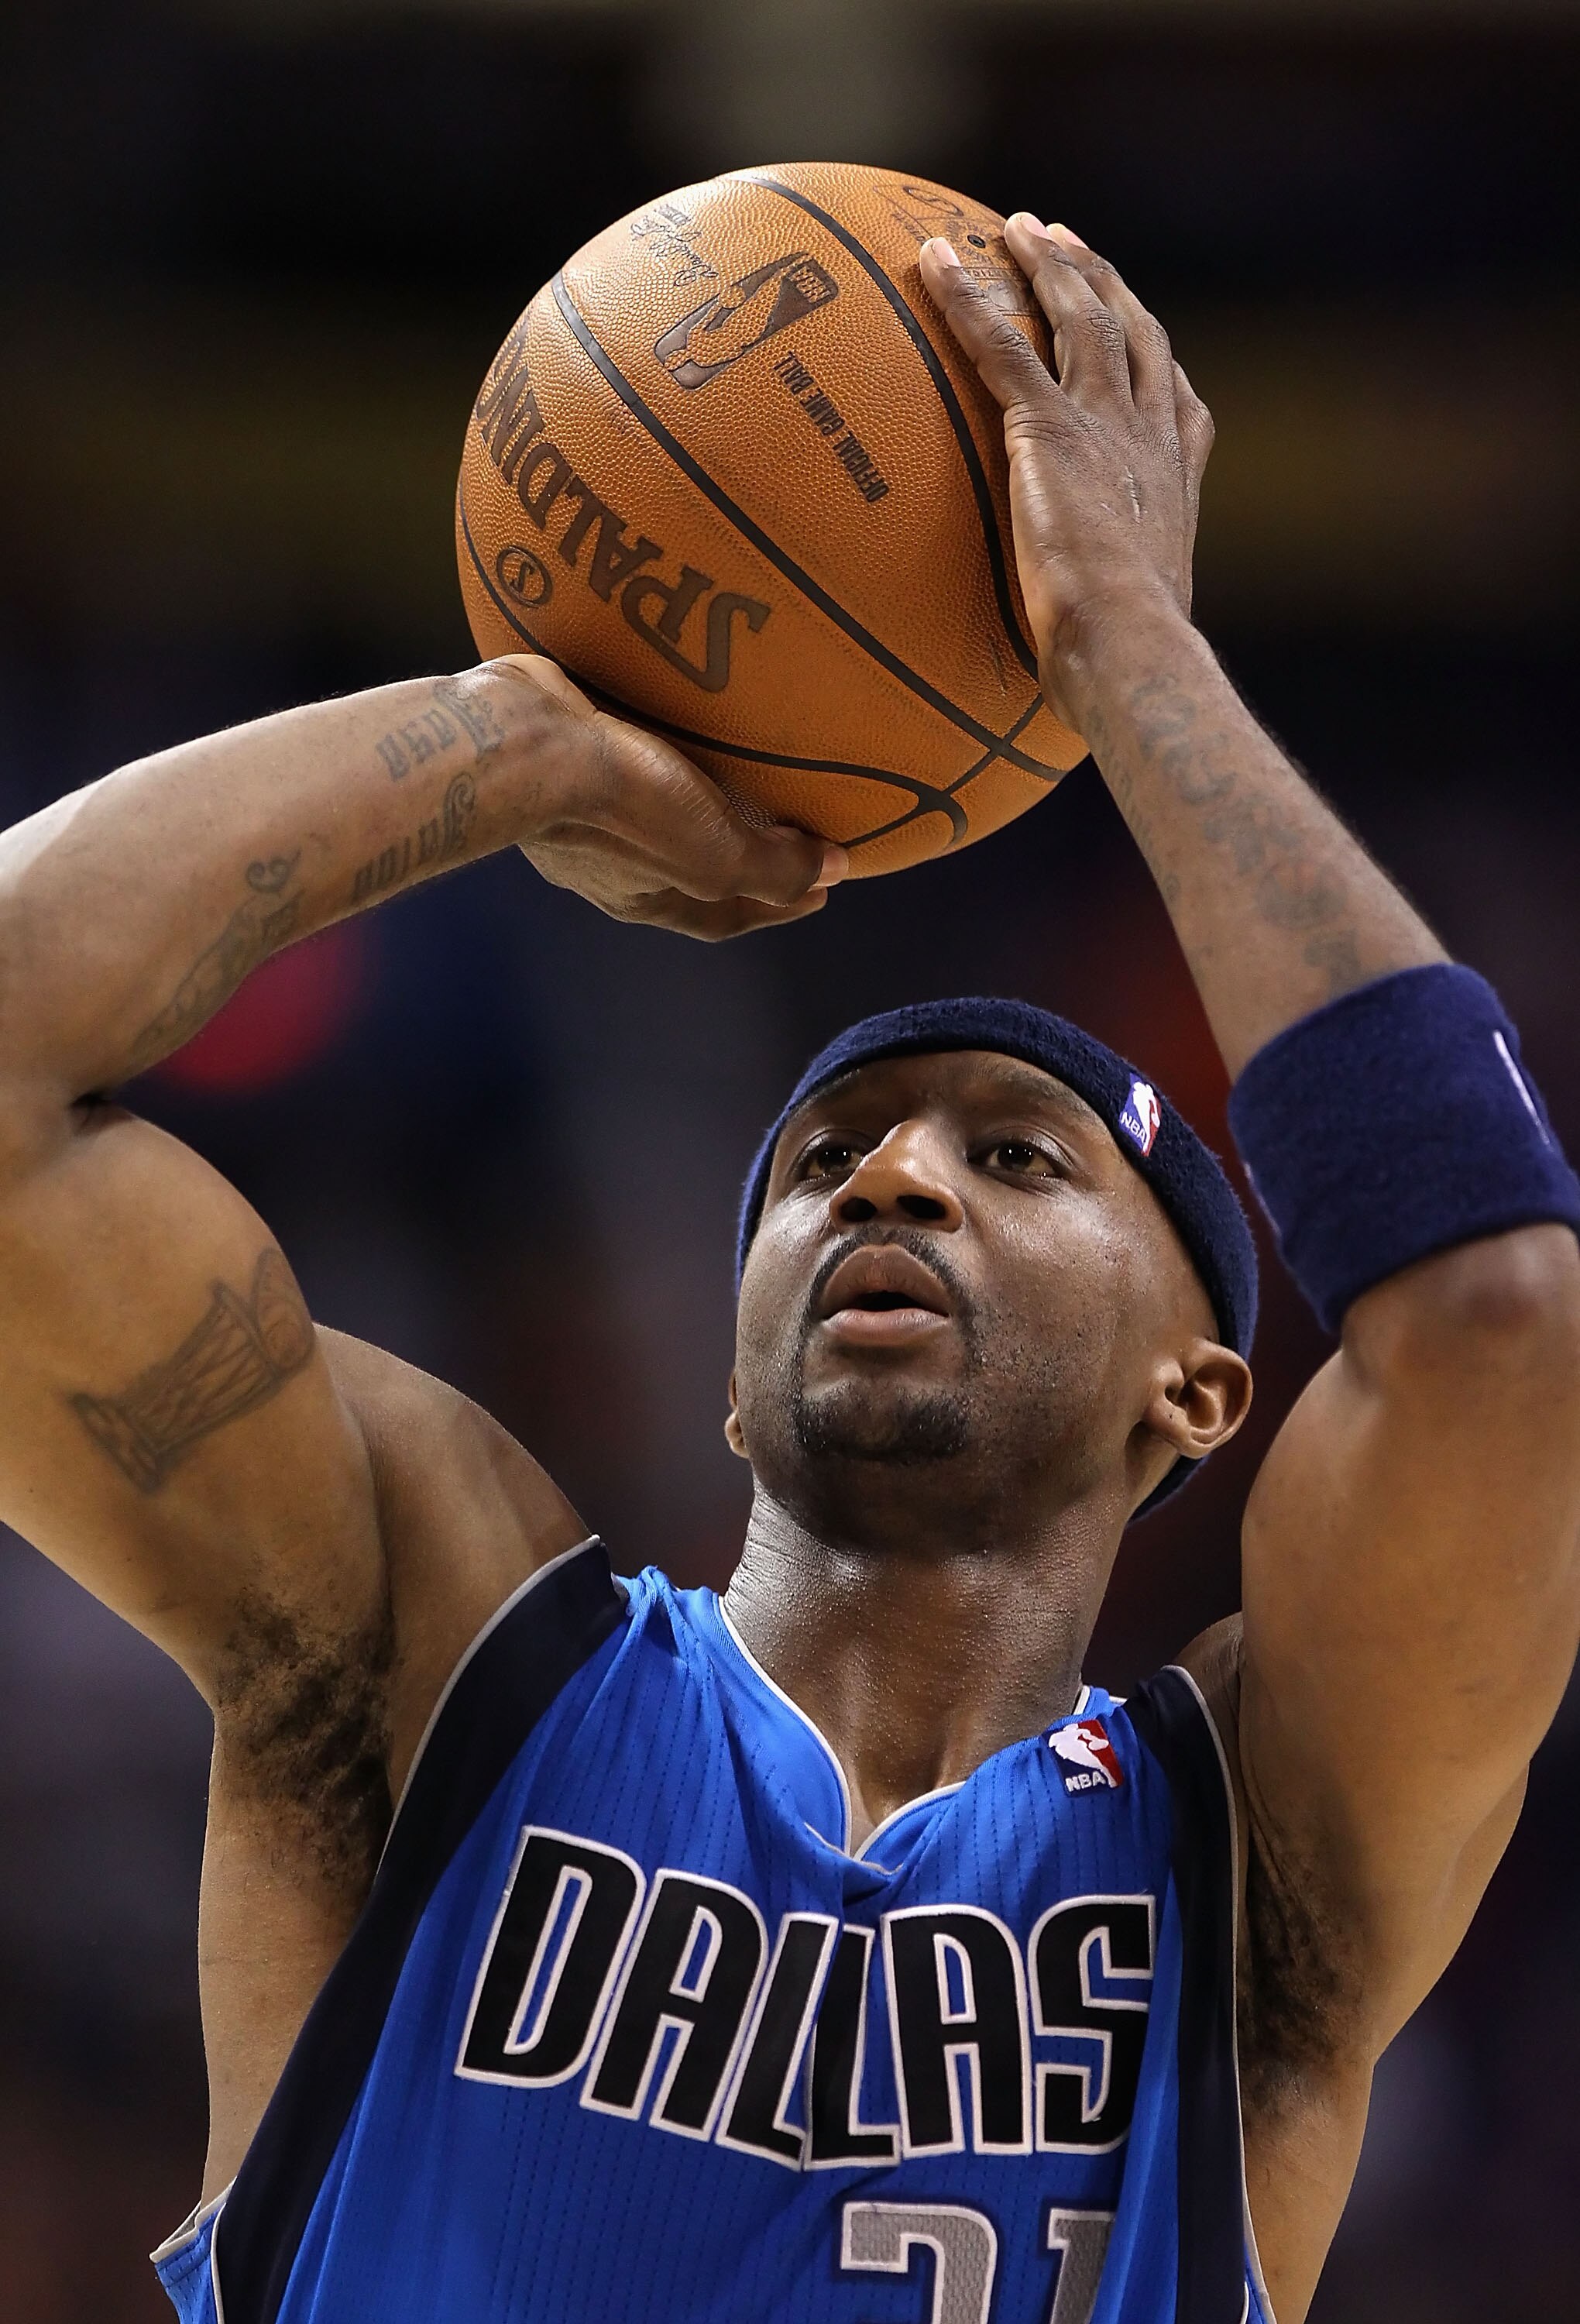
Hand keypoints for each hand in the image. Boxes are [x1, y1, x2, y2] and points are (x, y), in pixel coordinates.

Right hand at [496, 657, 846, 939]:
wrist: (528, 745)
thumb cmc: (627, 809)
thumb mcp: (717, 852)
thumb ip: (776, 866)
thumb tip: (835, 869)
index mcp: (647, 898)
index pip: (727, 917)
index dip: (779, 905)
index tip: (825, 886)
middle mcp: (610, 867)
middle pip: (687, 871)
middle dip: (735, 859)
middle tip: (784, 832)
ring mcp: (580, 814)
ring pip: (651, 817)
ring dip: (693, 804)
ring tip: (734, 772)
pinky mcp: (563, 757)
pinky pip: (624, 763)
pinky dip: (658, 755)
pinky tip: (673, 725)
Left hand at [918, 217, 1212, 728]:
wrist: (1132, 648)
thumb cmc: (1130, 664)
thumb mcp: (1127, 631)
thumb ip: (1105, 618)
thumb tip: (1077, 669)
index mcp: (1176, 479)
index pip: (1173, 396)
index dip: (1149, 349)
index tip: (1132, 320)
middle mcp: (1152, 435)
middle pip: (1131, 332)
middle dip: (1099, 280)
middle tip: (1064, 241)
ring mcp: (1108, 422)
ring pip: (1079, 316)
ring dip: (1048, 264)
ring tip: (1017, 227)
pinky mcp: (1052, 427)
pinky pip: (1001, 342)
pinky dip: (967, 296)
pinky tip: (933, 261)